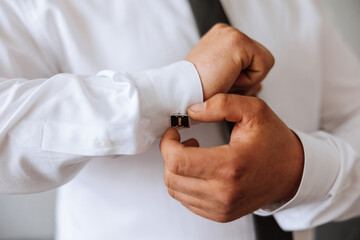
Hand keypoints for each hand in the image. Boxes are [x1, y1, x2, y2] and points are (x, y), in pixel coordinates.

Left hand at [160, 94, 303, 222]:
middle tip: (183, 140)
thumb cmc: (273, 141)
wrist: (292, 172)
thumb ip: (221, 104)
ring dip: (176, 169)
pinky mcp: (220, 214)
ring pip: (176, 190)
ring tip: (193, 153)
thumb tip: (191, 111)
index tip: (174, 131)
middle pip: (172, 177)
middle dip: (169, 155)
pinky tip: (199, 169)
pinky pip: (186, 200)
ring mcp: (222, 208)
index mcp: (231, 166)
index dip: (167, 143)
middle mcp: (224, 193)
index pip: (178, 161)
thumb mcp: (254, 110)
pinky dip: (185, 182)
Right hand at [186, 23, 273, 99]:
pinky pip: (263, 66)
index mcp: (220, 38)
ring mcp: (232, 33)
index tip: (220, 83)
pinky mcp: (238, 42)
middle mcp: (226, 31)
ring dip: (246, 81)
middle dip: (246, 79)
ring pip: (263, 63)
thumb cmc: (195, 93)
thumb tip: (260, 83)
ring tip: (222, 81)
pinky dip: (247, 81)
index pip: (251, 59)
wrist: (180, 95)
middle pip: (260, 60)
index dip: (242, 79)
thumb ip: (237, 75)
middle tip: (221, 83)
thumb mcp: (217, 79)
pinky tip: (227, 79)